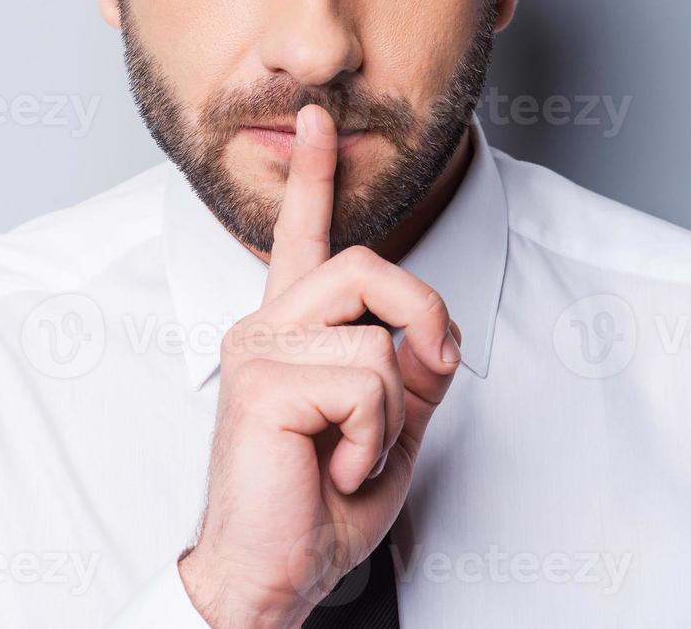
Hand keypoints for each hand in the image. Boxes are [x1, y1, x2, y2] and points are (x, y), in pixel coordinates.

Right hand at [178, 104, 462, 628]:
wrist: (273, 572)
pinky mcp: (263, 383)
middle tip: (430, 372)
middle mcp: (266, 326)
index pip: (303, 239)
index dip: (316, 177)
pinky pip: (365, 381)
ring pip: (375, 335)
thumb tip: (432, 336)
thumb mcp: (390, 430)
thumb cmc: (318, 505)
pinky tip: (339, 465)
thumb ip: (411, 373)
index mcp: (291, 330)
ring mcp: (259, 350)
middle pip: (366, 266)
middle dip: (422, 316)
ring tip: (354, 451)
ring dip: (394, 410)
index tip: (318, 119)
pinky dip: (376, 437)